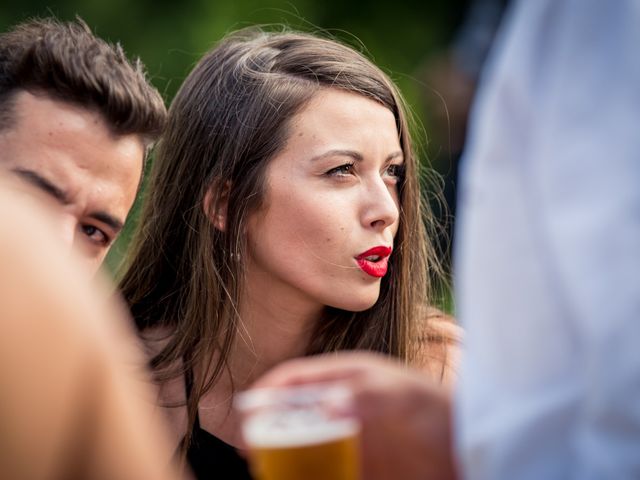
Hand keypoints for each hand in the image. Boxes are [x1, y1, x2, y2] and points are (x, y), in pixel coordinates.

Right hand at [252, 352, 457, 479]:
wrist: (470, 447)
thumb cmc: (439, 411)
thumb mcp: (405, 394)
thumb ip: (369, 395)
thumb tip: (328, 406)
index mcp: (348, 378)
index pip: (298, 379)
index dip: (270, 391)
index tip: (249, 408)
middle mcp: (343, 407)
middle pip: (293, 415)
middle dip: (268, 428)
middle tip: (249, 447)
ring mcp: (349, 439)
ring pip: (304, 446)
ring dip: (283, 456)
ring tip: (266, 469)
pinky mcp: (360, 467)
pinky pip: (324, 472)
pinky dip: (308, 476)